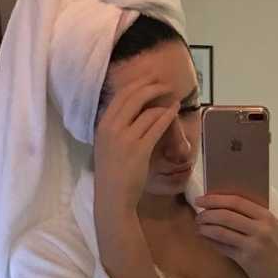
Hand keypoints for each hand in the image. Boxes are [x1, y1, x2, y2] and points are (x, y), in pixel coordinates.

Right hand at [94, 79, 177, 218]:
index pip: (120, 96)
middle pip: (133, 97)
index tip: (149, 80)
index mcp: (103, 125)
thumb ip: (115, 129)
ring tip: (174, 99)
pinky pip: (156, 126)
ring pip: (147, 111)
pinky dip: (167, 116)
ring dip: (163, 102)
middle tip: (164, 84)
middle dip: (151, 86)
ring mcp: (125, 138)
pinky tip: (175, 111)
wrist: (112, 196)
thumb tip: (129, 116)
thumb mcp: (107, 146)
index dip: (137, 84)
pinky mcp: (139, 149)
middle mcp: (112, 127)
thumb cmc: (112, 174)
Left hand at [194, 194, 277, 277]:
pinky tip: (205, 238)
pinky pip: (223, 247)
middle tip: (198, 215)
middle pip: (227, 215)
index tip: (201, 199)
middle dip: (208, 213)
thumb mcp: (271, 227)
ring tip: (199, 226)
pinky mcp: (247, 259)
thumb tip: (222, 205)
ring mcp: (254, 244)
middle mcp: (262, 229)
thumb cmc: (275, 248)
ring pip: (222, 231)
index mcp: (267, 216)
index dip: (216, 199)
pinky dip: (211, 241)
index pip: (237, 201)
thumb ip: (252, 216)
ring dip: (206, 227)